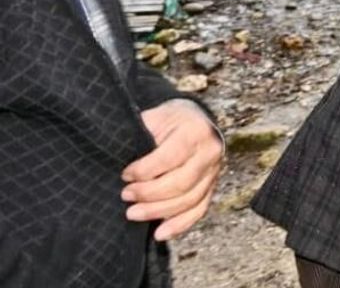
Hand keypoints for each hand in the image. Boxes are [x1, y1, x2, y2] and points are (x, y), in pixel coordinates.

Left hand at [122, 99, 223, 240]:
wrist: (193, 119)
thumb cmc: (168, 120)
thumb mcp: (153, 117)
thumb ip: (138, 134)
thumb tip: (113, 156)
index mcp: (195, 131)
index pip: (169, 158)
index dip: (144, 171)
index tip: (124, 175)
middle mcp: (210, 151)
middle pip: (181, 183)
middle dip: (149, 194)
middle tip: (125, 196)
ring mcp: (214, 171)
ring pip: (189, 200)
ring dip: (159, 212)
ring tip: (133, 214)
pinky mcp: (212, 186)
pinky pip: (199, 210)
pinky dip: (180, 225)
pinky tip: (159, 233)